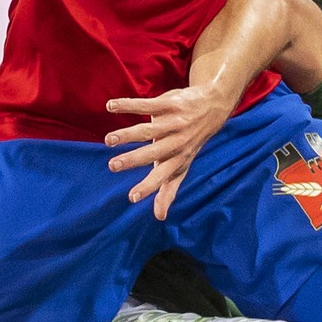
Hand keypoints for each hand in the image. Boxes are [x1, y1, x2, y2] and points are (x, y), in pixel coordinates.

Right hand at [105, 84, 236, 220]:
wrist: (212, 108)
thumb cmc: (189, 143)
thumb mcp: (181, 167)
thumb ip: (168, 190)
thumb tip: (160, 217)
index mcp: (177, 160)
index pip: (162, 177)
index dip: (149, 187)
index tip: (132, 198)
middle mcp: (176, 142)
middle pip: (153, 153)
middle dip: (133, 160)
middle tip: (113, 166)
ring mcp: (172, 123)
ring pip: (147, 130)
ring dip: (127, 135)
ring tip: (109, 140)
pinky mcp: (168, 104)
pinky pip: (145, 104)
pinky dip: (127, 105)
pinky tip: (110, 106)